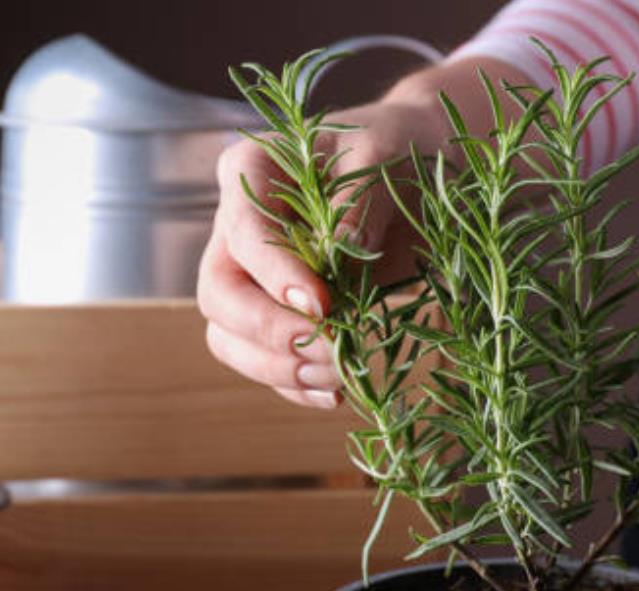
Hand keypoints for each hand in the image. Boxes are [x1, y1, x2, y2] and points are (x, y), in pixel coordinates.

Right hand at [197, 100, 444, 408]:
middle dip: (269, 333)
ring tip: (338, 378)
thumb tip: (339, 251)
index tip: (323, 306)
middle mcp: (238, 226)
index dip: (275, 275)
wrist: (419, 167)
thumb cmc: (397, 148)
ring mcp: (253, 274)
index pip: (244, 233)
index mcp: (251, 171)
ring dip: (277, 368)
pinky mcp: (280, 310)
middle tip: (330, 351)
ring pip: (230, 336)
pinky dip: (294, 385)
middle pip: (218, 295)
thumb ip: (360, 199)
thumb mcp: (384, 155)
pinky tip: (335, 394)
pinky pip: (265, 359)